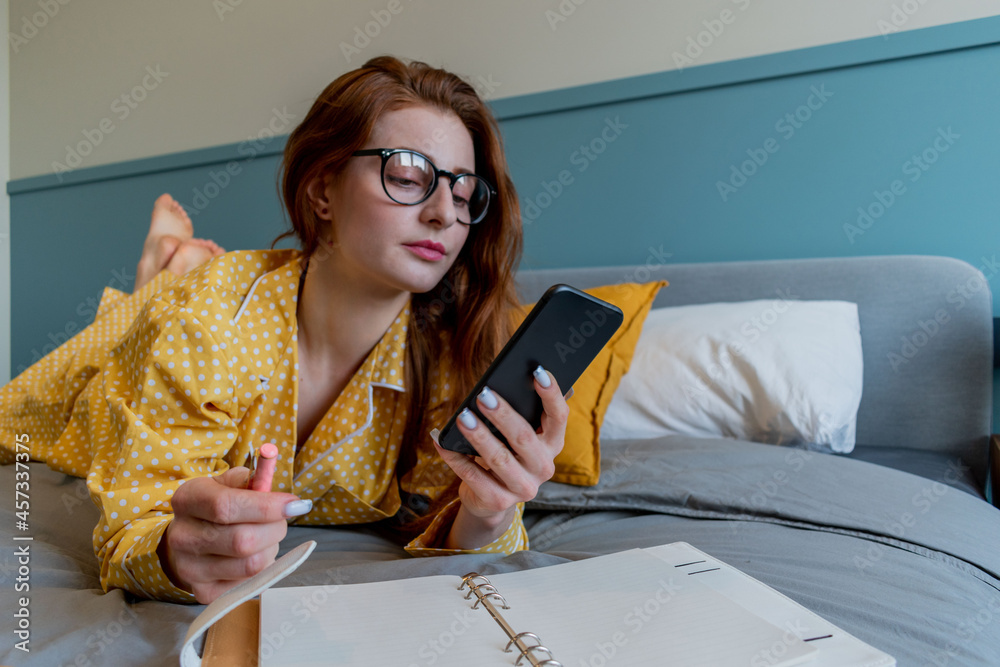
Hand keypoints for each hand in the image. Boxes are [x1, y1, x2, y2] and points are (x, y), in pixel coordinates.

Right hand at [156, 467, 310, 603]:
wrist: (190, 540)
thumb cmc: (217, 507)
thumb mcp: (228, 483)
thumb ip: (252, 479)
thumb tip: (275, 476)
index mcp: (187, 500)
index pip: (226, 506)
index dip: (266, 506)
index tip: (295, 503)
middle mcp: (182, 536)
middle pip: (243, 540)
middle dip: (275, 529)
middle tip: (281, 520)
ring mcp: (189, 569)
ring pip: (251, 564)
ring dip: (271, 549)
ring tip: (265, 537)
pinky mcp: (203, 592)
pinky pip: (250, 583)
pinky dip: (262, 568)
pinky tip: (253, 555)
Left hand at [433, 367, 569, 546]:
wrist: (491, 498)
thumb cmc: (506, 452)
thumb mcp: (519, 434)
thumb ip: (523, 409)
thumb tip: (514, 376)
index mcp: (553, 443)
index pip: (559, 416)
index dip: (550, 394)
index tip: (538, 372)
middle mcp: (543, 467)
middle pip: (524, 437)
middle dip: (503, 415)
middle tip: (483, 395)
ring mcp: (523, 488)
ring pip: (499, 459)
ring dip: (479, 436)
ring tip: (462, 417)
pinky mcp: (498, 501)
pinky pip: (473, 476)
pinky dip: (455, 457)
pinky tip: (442, 441)